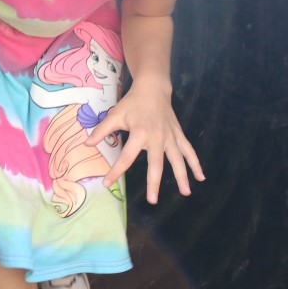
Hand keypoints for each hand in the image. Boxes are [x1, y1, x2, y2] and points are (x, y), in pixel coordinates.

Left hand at [85, 87, 203, 204]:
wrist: (154, 88)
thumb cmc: (133, 103)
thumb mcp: (115, 114)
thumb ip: (101, 130)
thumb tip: (86, 144)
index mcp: (140, 132)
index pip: (127, 156)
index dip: (116, 170)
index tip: (107, 183)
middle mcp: (158, 137)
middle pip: (157, 163)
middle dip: (154, 182)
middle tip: (152, 200)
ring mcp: (170, 137)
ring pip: (178, 159)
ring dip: (182, 176)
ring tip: (185, 193)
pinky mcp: (178, 135)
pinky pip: (189, 151)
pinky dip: (195, 164)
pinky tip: (200, 177)